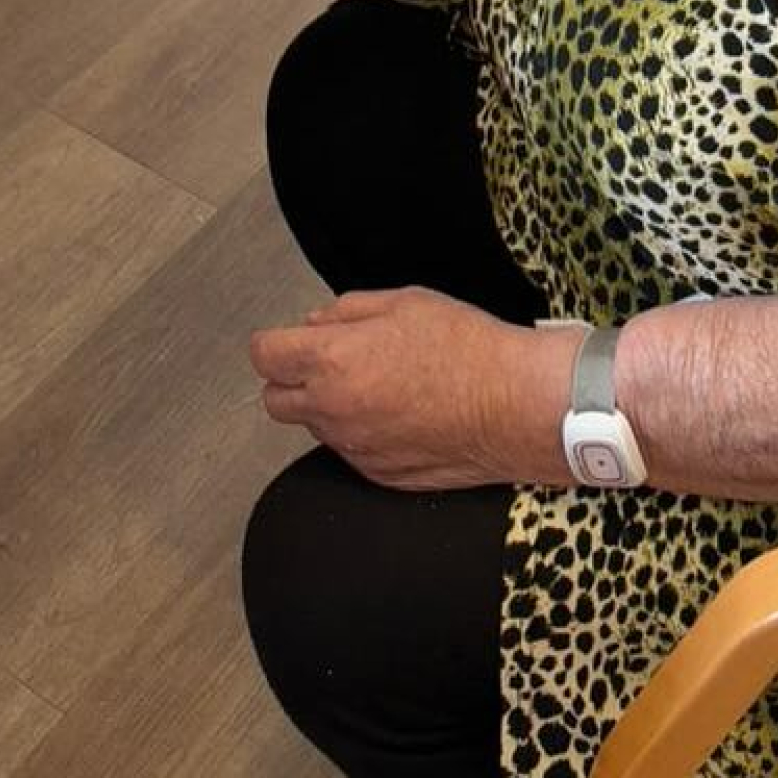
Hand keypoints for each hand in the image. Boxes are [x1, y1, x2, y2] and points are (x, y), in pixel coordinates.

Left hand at [248, 287, 565, 490]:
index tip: (290, 340)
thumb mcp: (402, 302)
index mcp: (332, 362)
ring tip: (379, 384)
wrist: (513, 406)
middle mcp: (334, 411)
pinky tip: (399, 412)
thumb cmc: (467, 350)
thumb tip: (316, 323)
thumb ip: (345, 312)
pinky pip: (350, 451)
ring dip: (329, 406)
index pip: (264, 356)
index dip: (275, 343)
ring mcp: (355, 449)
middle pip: (275, 401)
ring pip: (316, 427)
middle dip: (291, 380)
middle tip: (328, 362)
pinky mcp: (379, 475)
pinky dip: (361, 433)